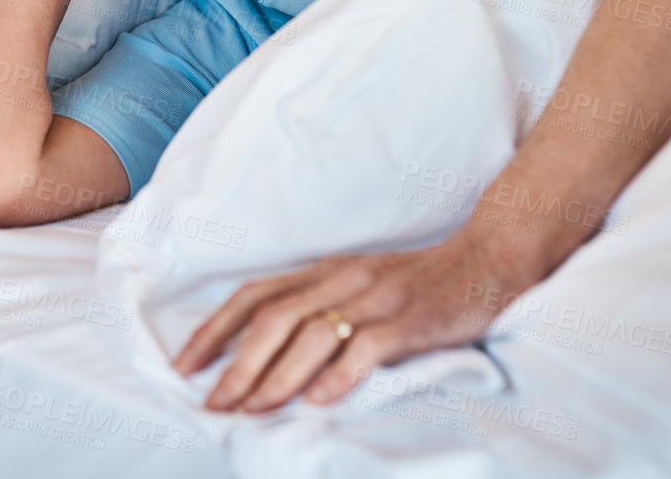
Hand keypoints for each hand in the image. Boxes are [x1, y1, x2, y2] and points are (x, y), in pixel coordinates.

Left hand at [171, 230, 527, 412]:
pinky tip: (317, 402)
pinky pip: (367, 347)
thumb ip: (318, 308)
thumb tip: (263, 356)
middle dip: (236, 365)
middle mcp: (343, 278)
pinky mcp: (412, 320)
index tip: (183, 365)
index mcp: (324, 270)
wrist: (487, 259)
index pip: (255, 295)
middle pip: (273, 319)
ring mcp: (377, 298)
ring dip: (276, 376)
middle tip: (212, 404)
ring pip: (312, 334)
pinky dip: (338, 376)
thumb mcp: (357, 284)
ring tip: (252, 410)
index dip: (214, 330)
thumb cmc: (417, 282)